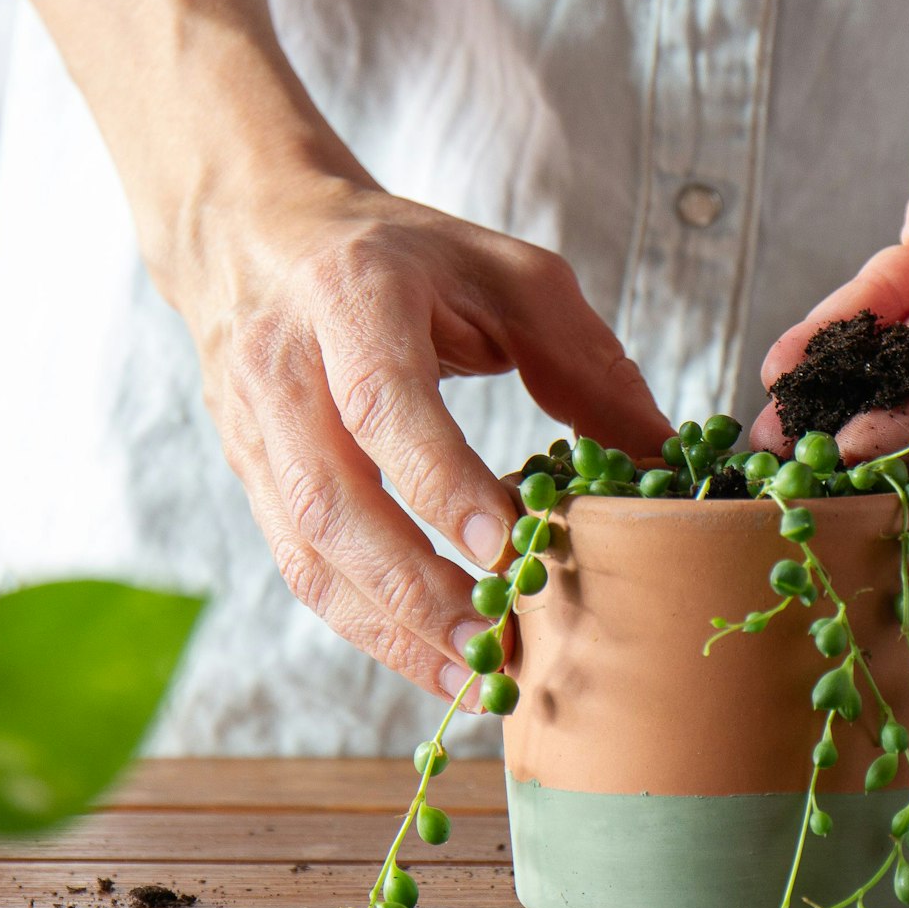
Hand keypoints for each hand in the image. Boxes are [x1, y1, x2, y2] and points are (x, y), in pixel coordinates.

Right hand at [168, 172, 670, 704]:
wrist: (261, 232)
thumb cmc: (404, 255)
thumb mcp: (506, 274)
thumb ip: (583, 359)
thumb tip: (659, 454)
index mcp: (350, 296)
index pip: (385, 402)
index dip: (440, 481)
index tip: (503, 546)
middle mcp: (283, 366)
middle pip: (331, 498)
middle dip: (413, 586)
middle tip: (491, 642)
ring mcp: (252, 429)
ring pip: (305, 551)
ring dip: (387, 627)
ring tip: (468, 675)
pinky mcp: (248, 476)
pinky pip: (299, 567)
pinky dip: (365, 623)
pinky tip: (428, 657)